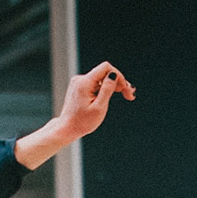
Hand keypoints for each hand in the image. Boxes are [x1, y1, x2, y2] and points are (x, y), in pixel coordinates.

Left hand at [15, 61, 133, 168]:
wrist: (66, 130)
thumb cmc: (82, 122)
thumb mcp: (99, 107)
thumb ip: (107, 89)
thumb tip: (114, 74)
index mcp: (84, 83)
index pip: (106, 68)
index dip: (119, 76)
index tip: (125, 89)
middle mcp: (80, 79)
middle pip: (105, 73)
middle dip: (119, 82)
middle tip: (130, 95)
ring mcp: (79, 83)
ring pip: (101, 79)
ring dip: (113, 86)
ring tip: (126, 95)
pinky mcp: (79, 87)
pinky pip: (96, 84)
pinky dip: (105, 89)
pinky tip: (112, 96)